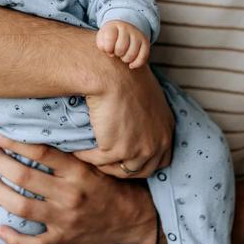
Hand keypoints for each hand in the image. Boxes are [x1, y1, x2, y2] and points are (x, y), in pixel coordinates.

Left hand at [0, 131, 159, 243]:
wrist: (137, 217)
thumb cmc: (114, 185)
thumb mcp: (96, 163)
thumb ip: (70, 153)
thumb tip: (37, 133)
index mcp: (78, 171)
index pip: (39, 151)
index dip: (13, 141)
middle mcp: (69, 194)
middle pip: (24, 177)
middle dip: (0, 163)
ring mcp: (65, 219)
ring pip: (21, 207)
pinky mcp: (63, 239)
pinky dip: (13, 238)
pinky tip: (0, 229)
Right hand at [80, 60, 173, 177]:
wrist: (112, 74)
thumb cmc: (126, 75)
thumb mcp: (147, 96)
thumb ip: (146, 116)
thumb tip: (135, 123)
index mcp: (166, 129)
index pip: (162, 159)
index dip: (144, 161)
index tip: (128, 158)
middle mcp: (158, 142)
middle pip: (143, 170)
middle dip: (124, 167)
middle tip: (106, 161)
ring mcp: (140, 149)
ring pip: (121, 170)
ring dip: (105, 165)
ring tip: (91, 156)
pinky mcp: (118, 150)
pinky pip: (99, 161)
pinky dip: (86, 156)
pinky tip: (77, 149)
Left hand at [96, 21, 149, 68]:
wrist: (124, 27)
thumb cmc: (110, 36)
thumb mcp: (102, 37)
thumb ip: (102, 45)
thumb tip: (111, 53)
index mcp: (114, 26)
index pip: (110, 39)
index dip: (107, 49)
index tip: (108, 49)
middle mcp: (127, 28)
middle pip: (121, 48)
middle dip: (117, 54)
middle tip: (116, 52)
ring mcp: (137, 35)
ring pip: (132, 54)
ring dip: (125, 59)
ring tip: (123, 56)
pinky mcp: (145, 42)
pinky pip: (143, 57)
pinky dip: (136, 64)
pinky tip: (131, 65)